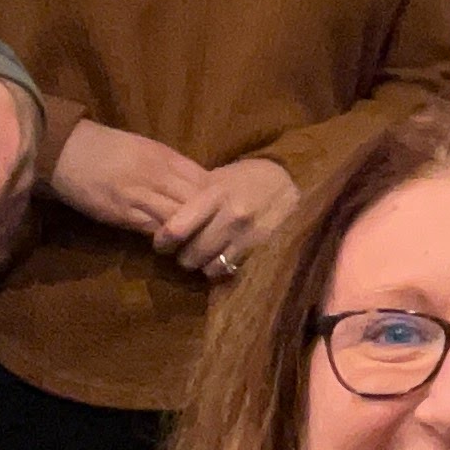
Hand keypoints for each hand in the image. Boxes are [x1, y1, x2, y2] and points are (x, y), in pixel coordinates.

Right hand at [51, 117, 205, 236]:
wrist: (68, 150)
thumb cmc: (107, 147)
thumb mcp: (147, 149)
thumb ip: (171, 167)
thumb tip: (194, 186)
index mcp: (167, 157)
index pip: (206, 182)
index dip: (218, 200)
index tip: (223, 214)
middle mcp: (158, 175)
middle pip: (198, 203)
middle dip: (210, 221)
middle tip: (218, 237)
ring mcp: (141, 195)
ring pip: (179, 219)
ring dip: (190, 235)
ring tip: (198, 246)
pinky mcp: (123, 213)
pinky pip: (154, 229)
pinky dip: (167, 239)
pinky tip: (173, 246)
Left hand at [160, 157, 300, 283]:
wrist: (289, 184)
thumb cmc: (246, 178)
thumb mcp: (218, 179)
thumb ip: (192, 197)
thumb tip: (160, 215)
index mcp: (216, 194)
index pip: (177, 229)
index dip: (163, 241)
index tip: (162, 243)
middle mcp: (232, 216)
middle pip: (191, 254)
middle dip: (182, 256)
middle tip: (184, 250)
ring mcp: (250, 236)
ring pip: (210, 267)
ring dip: (203, 265)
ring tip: (204, 256)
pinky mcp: (263, 250)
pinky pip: (231, 270)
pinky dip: (222, 268)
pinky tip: (222, 258)